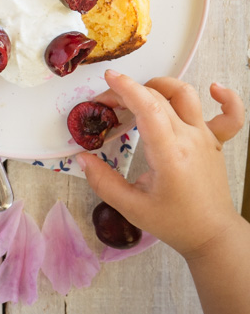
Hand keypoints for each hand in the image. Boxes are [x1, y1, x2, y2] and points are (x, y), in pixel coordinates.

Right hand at [78, 70, 244, 258]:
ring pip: (186, 95)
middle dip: (128, 92)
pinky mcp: (216, 141)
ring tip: (141, 94)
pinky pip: (230, 115)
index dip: (127, 88)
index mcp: (169, 154)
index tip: (109, 78)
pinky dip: (226, 98)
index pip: (148, 107)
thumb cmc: (174, 223)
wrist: (212, 235)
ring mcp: (206, 137)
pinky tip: (214, 89)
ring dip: (161, 86)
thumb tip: (82, 158)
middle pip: (158, 97)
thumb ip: (104, 182)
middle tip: (107, 104)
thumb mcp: (132, 208)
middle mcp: (190, 138)